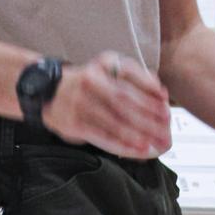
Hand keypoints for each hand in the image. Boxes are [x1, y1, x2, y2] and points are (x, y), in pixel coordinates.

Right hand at [40, 52, 172, 157]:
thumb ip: (135, 77)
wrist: (48, 89)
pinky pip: (102, 136)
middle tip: (166, 129)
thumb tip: (160, 93)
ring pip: (114, 121)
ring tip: (156, 143)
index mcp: (103, 64)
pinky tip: (137, 150)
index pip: (130, 75)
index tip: (166, 102)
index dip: (149, 89)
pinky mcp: (74, 123)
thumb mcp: (109, 68)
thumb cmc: (88, 81)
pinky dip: (122, 145)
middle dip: (148, 116)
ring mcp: (80, 102)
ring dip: (138, 134)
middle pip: (124, 100)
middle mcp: (91, 80)